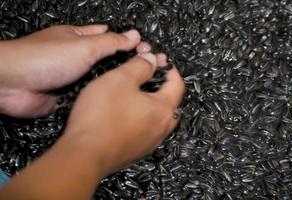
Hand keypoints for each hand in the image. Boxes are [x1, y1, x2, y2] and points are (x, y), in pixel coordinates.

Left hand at [0, 25, 140, 116]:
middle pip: (105, 59)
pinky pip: (88, 95)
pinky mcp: (66, 95)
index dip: (127, 42)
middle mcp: (76, 56)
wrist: (12, 84)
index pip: (109, 36)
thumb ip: (111, 42)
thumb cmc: (43, 58)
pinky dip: (98, 96)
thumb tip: (133, 36)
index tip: (146, 50)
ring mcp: (71, 76)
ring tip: (135, 89)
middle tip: (146, 71)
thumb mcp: (85, 46)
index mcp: (79, 37)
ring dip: (111, 82)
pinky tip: (114, 101)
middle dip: (122, 64)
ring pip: (98, 79)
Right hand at [62, 52, 184, 175]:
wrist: (84, 155)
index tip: (161, 60)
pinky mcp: (135, 151)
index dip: (170, 69)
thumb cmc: (102, 116)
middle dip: (164, 87)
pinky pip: (146, 130)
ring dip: (153, 104)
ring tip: (138, 93)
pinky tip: (126, 113)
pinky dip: (142, 118)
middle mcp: (161, 129)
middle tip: (150, 75)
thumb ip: (140, 66)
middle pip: (171, 104)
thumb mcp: (120, 79)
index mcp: (163, 109)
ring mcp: (149, 143)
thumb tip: (153, 59)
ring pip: (159, 119)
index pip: (177, 85)